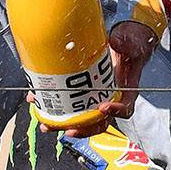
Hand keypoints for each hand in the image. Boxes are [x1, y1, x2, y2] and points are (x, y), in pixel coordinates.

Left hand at [37, 20, 156, 138]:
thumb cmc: (130, 45)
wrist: (122, 40)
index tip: (104, 107)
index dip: (115, 112)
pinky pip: (68, 103)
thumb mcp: (132, 42)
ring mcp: (94, 96)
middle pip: (99, 121)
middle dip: (83, 128)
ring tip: (48, 124)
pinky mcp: (80, 91)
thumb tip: (116, 42)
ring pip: (80, 117)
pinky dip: (53, 105)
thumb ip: (126, 43)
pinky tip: (38, 100)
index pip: (124, 108)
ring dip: (63, 123)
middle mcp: (110, 97)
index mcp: (125, 91)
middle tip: (69, 129)